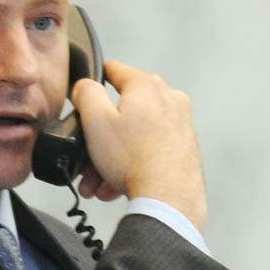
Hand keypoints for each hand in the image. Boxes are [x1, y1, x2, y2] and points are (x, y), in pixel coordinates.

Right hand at [71, 60, 206, 227]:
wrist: (168, 199)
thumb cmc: (134, 161)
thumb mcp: (95, 121)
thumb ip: (86, 93)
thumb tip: (86, 86)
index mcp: (147, 87)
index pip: (115, 70)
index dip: (95, 81)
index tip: (86, 94)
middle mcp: (169, 101)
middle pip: (123, 113)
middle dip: (99, 138)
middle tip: (86, 159)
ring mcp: (179, 125)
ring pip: (134, 136)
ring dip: (111, 158)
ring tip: (97, 182)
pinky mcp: (184, 148)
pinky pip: (149, 151)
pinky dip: (131, 166)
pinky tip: (115, 187)